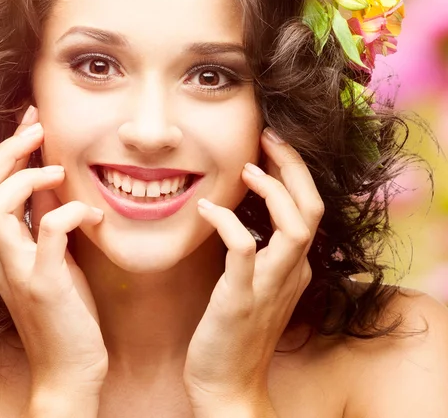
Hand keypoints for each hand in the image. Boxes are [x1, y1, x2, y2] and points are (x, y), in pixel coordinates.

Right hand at [0, 106, 108, 398]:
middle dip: (7, 152)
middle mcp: (1, 255)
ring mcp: (19, 270)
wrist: (70, 369)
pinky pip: (47, 235)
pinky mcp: (44, 286)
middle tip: (38, 129)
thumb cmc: (66, 309)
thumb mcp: (54, 254)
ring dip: (27, 179)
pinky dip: (70, 214)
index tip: (31, 119)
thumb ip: (47, 216)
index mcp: (2, 245)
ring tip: (61, 171)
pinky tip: (96, 216)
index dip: (6, 149)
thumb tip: (52, 175)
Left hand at [183, 128, 323, 409]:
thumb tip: (239, 208)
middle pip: (312, 207)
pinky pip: (243, 249)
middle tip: (270, 135)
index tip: (269, 144)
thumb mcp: (255, 281)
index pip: (309, 206)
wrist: (226, 382)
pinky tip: (205, 208)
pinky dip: (227, 222)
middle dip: (294, 166)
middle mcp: (293, 271)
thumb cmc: (235, 327)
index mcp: (295, 264)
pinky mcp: (242, 297)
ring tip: (248, 168)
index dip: (293, 171)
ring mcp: (271, 285)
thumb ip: (259, 248)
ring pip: (295, 227)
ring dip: (274, 191)